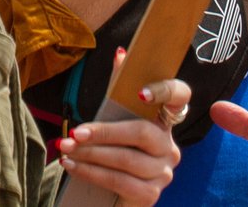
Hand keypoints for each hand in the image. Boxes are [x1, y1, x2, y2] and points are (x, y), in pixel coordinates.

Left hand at [59, 53, 187, 205]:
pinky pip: (120, 182)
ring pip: (127, 160)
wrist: (110, 189)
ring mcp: (163, 172)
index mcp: (164, 120)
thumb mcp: (114, 116)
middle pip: (141, 133)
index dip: (166, 90)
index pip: (180, 97)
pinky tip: (73, 166)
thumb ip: (119, 89)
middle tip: (74, 133)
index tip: (141, 93)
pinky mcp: (151, 194)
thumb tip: (121, 54)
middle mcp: (169, 146)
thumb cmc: (113, 145)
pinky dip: (92, 173)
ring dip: (91, 154)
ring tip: (66, 149)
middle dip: (103, 132)